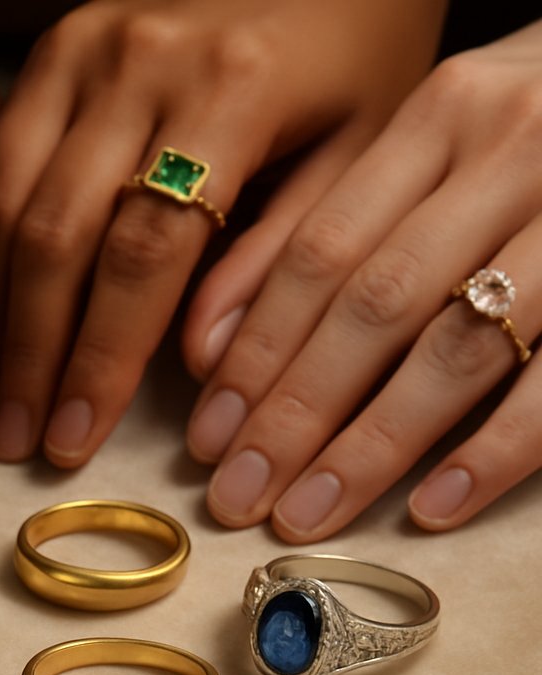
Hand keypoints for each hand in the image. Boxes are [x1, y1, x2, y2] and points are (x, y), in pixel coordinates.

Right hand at [0, 0, 446, 466]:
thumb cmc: (359, 56)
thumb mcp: (361, 153)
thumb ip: (281, 257)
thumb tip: (199, 364)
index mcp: (232, 87)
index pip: (143, 254)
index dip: (100, 360)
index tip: (72, 441)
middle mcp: (139, 60)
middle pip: (56, 238)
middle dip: (29, 355)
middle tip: (12, 440)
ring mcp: (84, 48)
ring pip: (7, 203)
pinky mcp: (55, 51)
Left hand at [186, 20, 541, 538]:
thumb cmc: (525, 138)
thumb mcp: (427, 150)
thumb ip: (321, 231)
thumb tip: (210, 345)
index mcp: (439, 118)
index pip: (318, 255)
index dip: (254, 355)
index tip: (208, 438)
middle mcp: (507, 156)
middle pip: (372, 307)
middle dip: (293, 414)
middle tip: (238, 494)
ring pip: (454, 348)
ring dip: (370, 446)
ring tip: (307, 512)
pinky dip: (493, 449)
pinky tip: (432, 507)